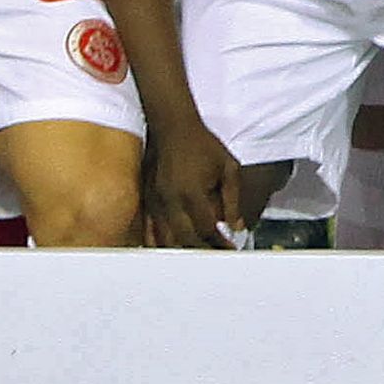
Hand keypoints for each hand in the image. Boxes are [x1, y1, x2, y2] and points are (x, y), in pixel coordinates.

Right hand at [141, 116, 247, 251]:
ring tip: (196, 255)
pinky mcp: (147, 199)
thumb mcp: (228, 168)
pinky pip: (149, 229)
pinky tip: (171, 248)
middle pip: (184, 240)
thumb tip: (237, 225)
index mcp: (192, 193)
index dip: (219, 242)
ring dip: (181, 250)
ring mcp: (155, 201)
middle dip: (202, 251)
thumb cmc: (202, 144)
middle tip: (215, 255)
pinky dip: (160, 242)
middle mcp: (170, 201)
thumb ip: (233, 199)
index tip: (228, 248)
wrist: (173, 127)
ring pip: (164, 239)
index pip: (206, 229)